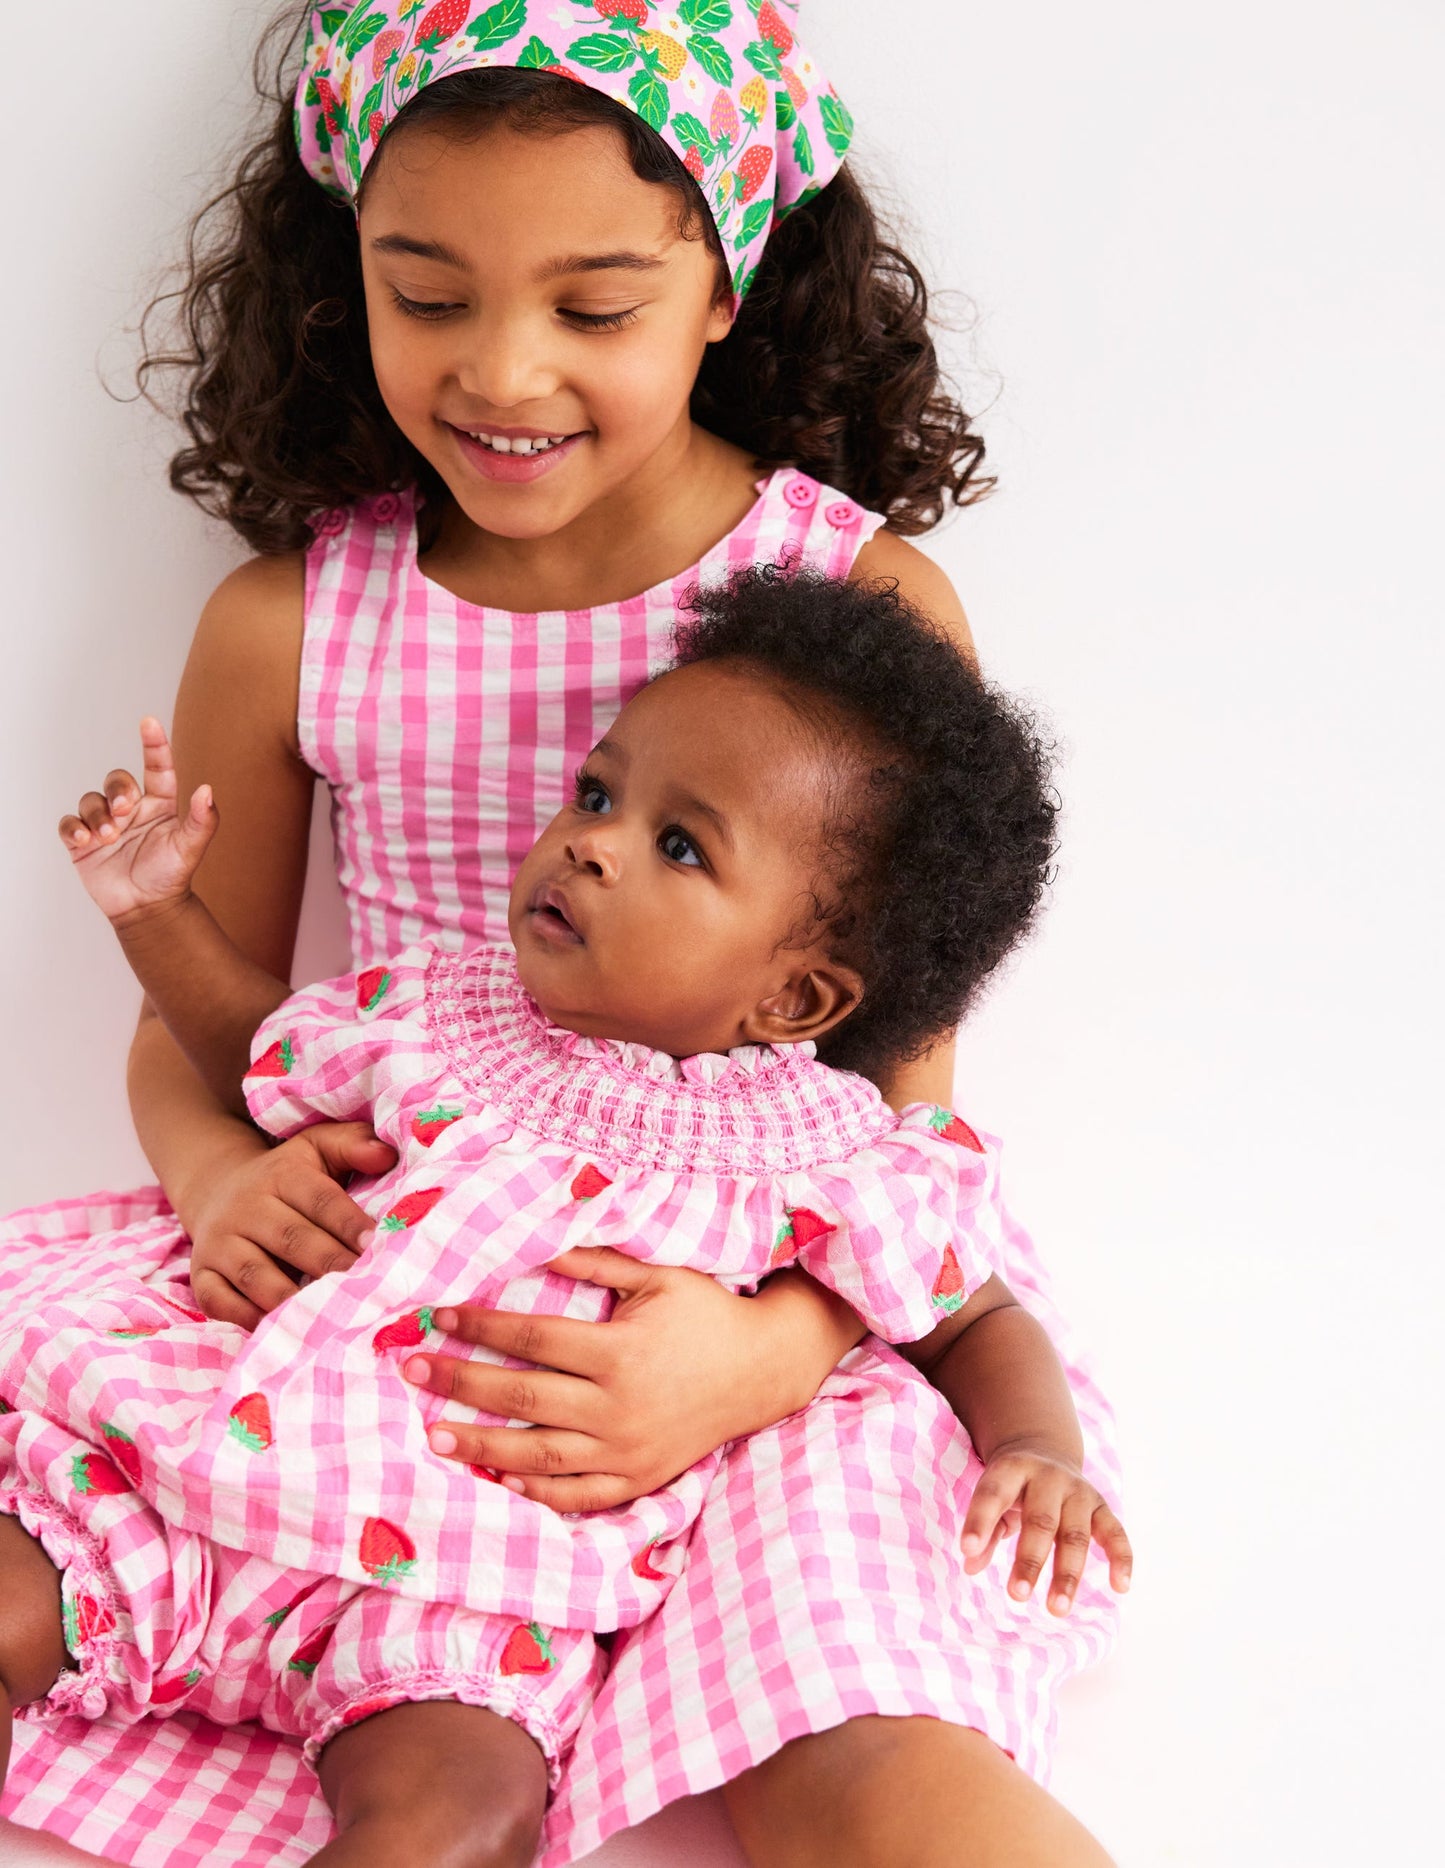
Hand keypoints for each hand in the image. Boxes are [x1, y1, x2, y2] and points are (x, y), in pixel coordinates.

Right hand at [58, 718, 216, 923]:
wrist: (146, 908)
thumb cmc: (170, 876)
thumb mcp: (191, 847)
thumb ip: (203, 820)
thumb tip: (208, 789)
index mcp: (159, 803)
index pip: (157, 767)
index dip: (153, 744)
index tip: (149, 722)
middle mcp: (131, 808)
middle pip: (117, 779)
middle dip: (118, 790)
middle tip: (124, 811)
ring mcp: (106, 823)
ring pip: (91, 799)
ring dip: (97, 815)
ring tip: (108, 836)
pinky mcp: (83, 841)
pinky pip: (69, 823)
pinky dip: (74, 828)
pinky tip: (86, 841)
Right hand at [186, 1121, 396, 1329]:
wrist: (216, 1189)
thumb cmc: (286, 1176)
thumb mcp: (317, 1148)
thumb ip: (352, 1144)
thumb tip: (386, 1154)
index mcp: (281, 1175)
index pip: (319, 1198)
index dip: (348, 1222)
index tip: (375, 1244)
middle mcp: (246, 1208)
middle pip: (291, 1238)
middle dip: (329, 1264)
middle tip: (364, 1286)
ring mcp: (220, 1243)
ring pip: (256, 1274)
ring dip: (291, 1297)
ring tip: (327, 1316)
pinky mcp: (201, 1274)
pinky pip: (220, 1301)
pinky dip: (248, 1318)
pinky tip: (282, 1329)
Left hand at [403, 1247, 794, 1511]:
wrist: (763, 1369)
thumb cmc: (706, 1311)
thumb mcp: (657, 1275)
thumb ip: (594, 1260)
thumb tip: (534, 1237)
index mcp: (621, 1351)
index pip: (533, 1339)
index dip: (481, 1326)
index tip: (437, 1314)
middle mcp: (619, 1407)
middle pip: (522, 1398)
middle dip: (460, 1383)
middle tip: (410, 1371)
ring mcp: (627, 1452)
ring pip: (539, 1457)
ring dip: (481, 1447)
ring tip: (433, 1437)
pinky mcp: (637, 1480)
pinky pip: (575, 1497)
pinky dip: (533, 1492)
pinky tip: (496, 1478)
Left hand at [960, 1441, 1132, 1615]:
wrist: (1044, 1447)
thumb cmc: (1011, 1486)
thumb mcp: (993, 1495)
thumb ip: (984, 1528)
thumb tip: (970, 1565)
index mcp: (1012, 1469)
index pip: (994, 1494)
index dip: (980, 1521)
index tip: (967, 1550)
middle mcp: (1048, 1477)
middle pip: (1041, 1521)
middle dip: (1030, 1560)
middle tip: (1016, 1595)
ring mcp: (1078, 1491)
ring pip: (1076, 1534)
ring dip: (1067, 1573)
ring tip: (1057, 1609)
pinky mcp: (1101, 1506)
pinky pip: (1115, 1533)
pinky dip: (1121, 1559)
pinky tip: (1120, 1587)